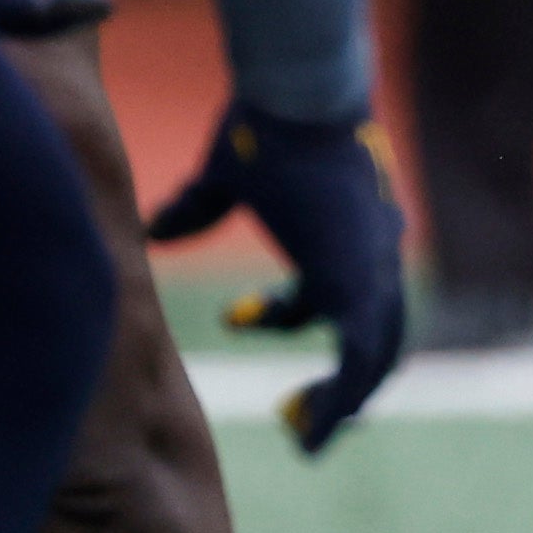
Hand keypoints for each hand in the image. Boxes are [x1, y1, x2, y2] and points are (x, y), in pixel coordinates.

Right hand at [147, 105, 407, 452]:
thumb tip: (155, 230)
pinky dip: (340, 401)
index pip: (335, 294)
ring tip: (302, 435)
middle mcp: (376, 255)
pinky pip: (359, 359)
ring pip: (374, 355)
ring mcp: (377, 269)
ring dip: (341, 400)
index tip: (233, 314)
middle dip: (342, 381)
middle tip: (298, 412)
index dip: (285, 315)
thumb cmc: (266, 123)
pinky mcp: (362, 282)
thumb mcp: (227, 176)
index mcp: (350, 232)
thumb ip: (199, 206)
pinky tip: (311, 435)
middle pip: (374, 336)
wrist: (298, 97)